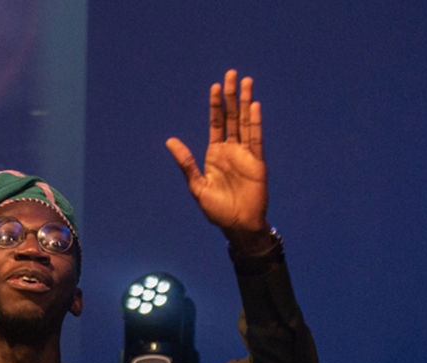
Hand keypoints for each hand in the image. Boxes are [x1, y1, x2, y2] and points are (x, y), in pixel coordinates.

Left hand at [165, 69, 272, 253]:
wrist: (238, 225)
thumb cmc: (217, 209)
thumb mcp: (197, 185)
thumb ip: (186, 162)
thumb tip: (169, 140)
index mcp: (215, 153)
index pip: (216, 122)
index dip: (216, 105)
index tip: (216, 86)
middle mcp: (231, 150)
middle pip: (232, 116)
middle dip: (232, 95)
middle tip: (232, 73)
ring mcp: (245, 154)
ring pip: (246, 122)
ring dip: (246, 102)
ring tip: (247, 82)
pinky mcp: (257, 162)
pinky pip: (256, 138)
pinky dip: (255, 122)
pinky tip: (254, 106)